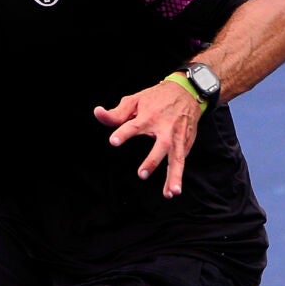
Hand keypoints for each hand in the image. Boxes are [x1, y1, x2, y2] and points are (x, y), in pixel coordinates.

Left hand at [94, 79, 201, 198]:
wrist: (187, 92)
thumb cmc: (156, 98)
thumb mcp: (135, 100)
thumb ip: (116, 113)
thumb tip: (97, 112)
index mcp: (149, 116)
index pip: (134, 126)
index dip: (123, 133)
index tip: (114, 141)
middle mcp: (165, 128)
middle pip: (161, 146)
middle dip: (152, 161)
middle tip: (142, 174)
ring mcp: (177, 137)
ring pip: (177, 159)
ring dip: (174, 176)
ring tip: (171, 192)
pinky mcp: (186, 143)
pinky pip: (181, 162)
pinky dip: (177, 177)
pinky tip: (171, 191)